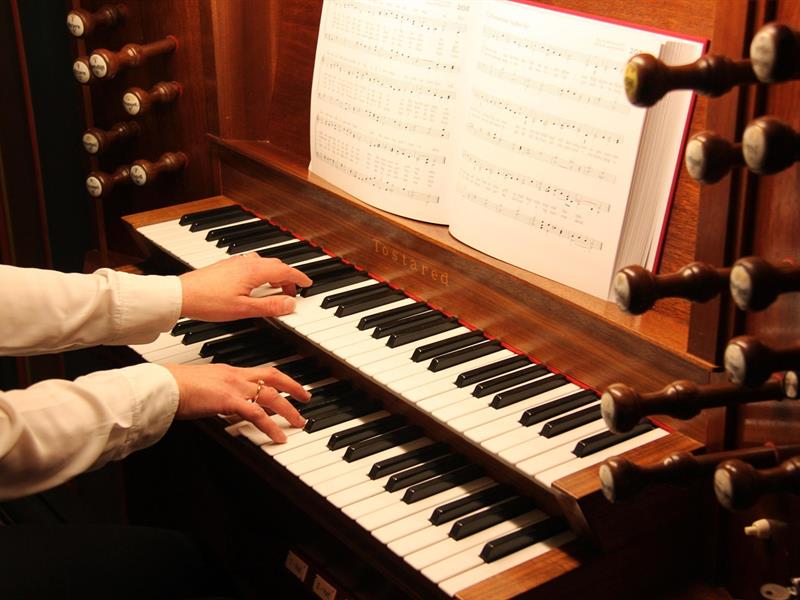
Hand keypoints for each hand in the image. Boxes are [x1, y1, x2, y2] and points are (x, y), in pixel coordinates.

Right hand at [165, 362, 310, 442]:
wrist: (163, 385)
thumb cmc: (174, 387)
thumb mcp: (202, 387)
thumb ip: (216, 393)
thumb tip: (222, 403)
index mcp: (229, 371)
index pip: (261, 372)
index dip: (278, 379)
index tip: (289, 385)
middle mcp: (235, 375)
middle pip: (273, 377)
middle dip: (292, 387)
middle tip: (305, 398)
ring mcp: (234, 387)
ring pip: (270, 396)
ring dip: (288, 410)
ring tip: (299, 422)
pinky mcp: (229, 400)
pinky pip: (257, 414)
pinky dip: (271, 427)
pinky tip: (279, 437)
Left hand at [178, 253, 312, 321]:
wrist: (180, 295)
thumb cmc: (208, 301)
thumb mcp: (244, 309)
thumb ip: (269, 306)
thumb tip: (290, 304)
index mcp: (254, 271)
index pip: (284, 270)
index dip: (298, 277)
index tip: (307, 283)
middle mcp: (246, 263)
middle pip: (275, 265)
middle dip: (287, 277)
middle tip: (291, 293)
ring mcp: (235, 263)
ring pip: (263, 264)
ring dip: (274, 274)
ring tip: (274, 290)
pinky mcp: (226, 266)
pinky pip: (252, 265)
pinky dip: (261, 273)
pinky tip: (254, 285)